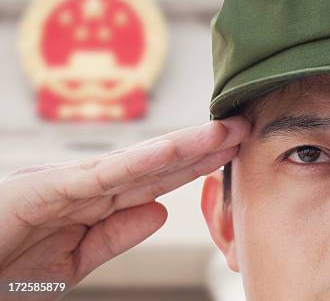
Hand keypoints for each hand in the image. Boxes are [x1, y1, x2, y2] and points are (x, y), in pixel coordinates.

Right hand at [0, 116, 250, 299]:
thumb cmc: (4, 264)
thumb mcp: (73, 261)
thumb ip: (116, 235)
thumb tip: (161, 212)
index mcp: (96, 200)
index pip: (159, 179)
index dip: (199, 163)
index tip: (233, 150)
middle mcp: (90, 183)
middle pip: (159, 162)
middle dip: (204, 145)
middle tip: (245, 125)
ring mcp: (72, 183)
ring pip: (140, 160)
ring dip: (185, 145)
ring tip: (225, 129)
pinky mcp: (49, 189)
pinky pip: (103, 175)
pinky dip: (140, 161)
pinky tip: (174, 150)